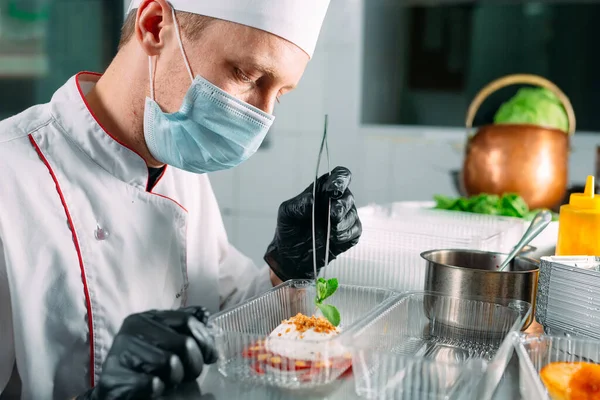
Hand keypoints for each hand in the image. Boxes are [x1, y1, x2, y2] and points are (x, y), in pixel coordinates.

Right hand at [75, 306, 216, 399]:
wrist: (114, 389)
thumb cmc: (144, 363)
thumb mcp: (163, 338)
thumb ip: (183, 326)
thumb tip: (205, 314)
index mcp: (147, 317)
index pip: (187, 320)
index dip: (205, 340)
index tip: (211, 356)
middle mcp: (132, 329)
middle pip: (184, 343)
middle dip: (193, 363)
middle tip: (188, 373)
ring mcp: (121, 351)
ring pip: (170, 363)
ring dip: (175, 378)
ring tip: (169, 380)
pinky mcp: (113, 377)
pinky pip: (152, 383)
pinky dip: (158, 389)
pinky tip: (154, 387)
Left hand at [265, 166, 361, 281]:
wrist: (292, 257)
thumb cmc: (289, 230)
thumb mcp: (286, 213)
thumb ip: (299, 204)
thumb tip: (312, 200)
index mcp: (322, 190)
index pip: (340, 175)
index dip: (340, 180)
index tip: (333, 191)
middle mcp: (336, 201)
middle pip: (348, 196)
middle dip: (340, 206)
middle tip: (331, 216)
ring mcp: (344, 217)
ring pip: (353, 214)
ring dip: (341, 224)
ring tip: (327, 233)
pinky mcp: (349, 233)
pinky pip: (355, 230)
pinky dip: (345, 235)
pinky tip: (333, 239)